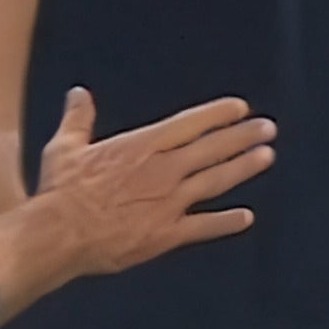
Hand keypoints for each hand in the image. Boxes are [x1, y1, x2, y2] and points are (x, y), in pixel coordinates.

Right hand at [35, 87, 275, 276]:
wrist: (60, 234)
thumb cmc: (61, 190)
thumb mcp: (65, 146)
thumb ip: (78, 118)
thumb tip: (78, 93)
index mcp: (141, 146)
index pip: (189, 124)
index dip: (216, 115)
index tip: (240, 108)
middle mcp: (163, 170)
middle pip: (211, 149)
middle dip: (242, 137)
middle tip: (268, 128)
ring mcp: (168, 203)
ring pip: (215, 181)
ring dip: (243, 168)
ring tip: (266, 157)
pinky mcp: (166, 234)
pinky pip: (203, 227)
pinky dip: (226, 222)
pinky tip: (245, 217)